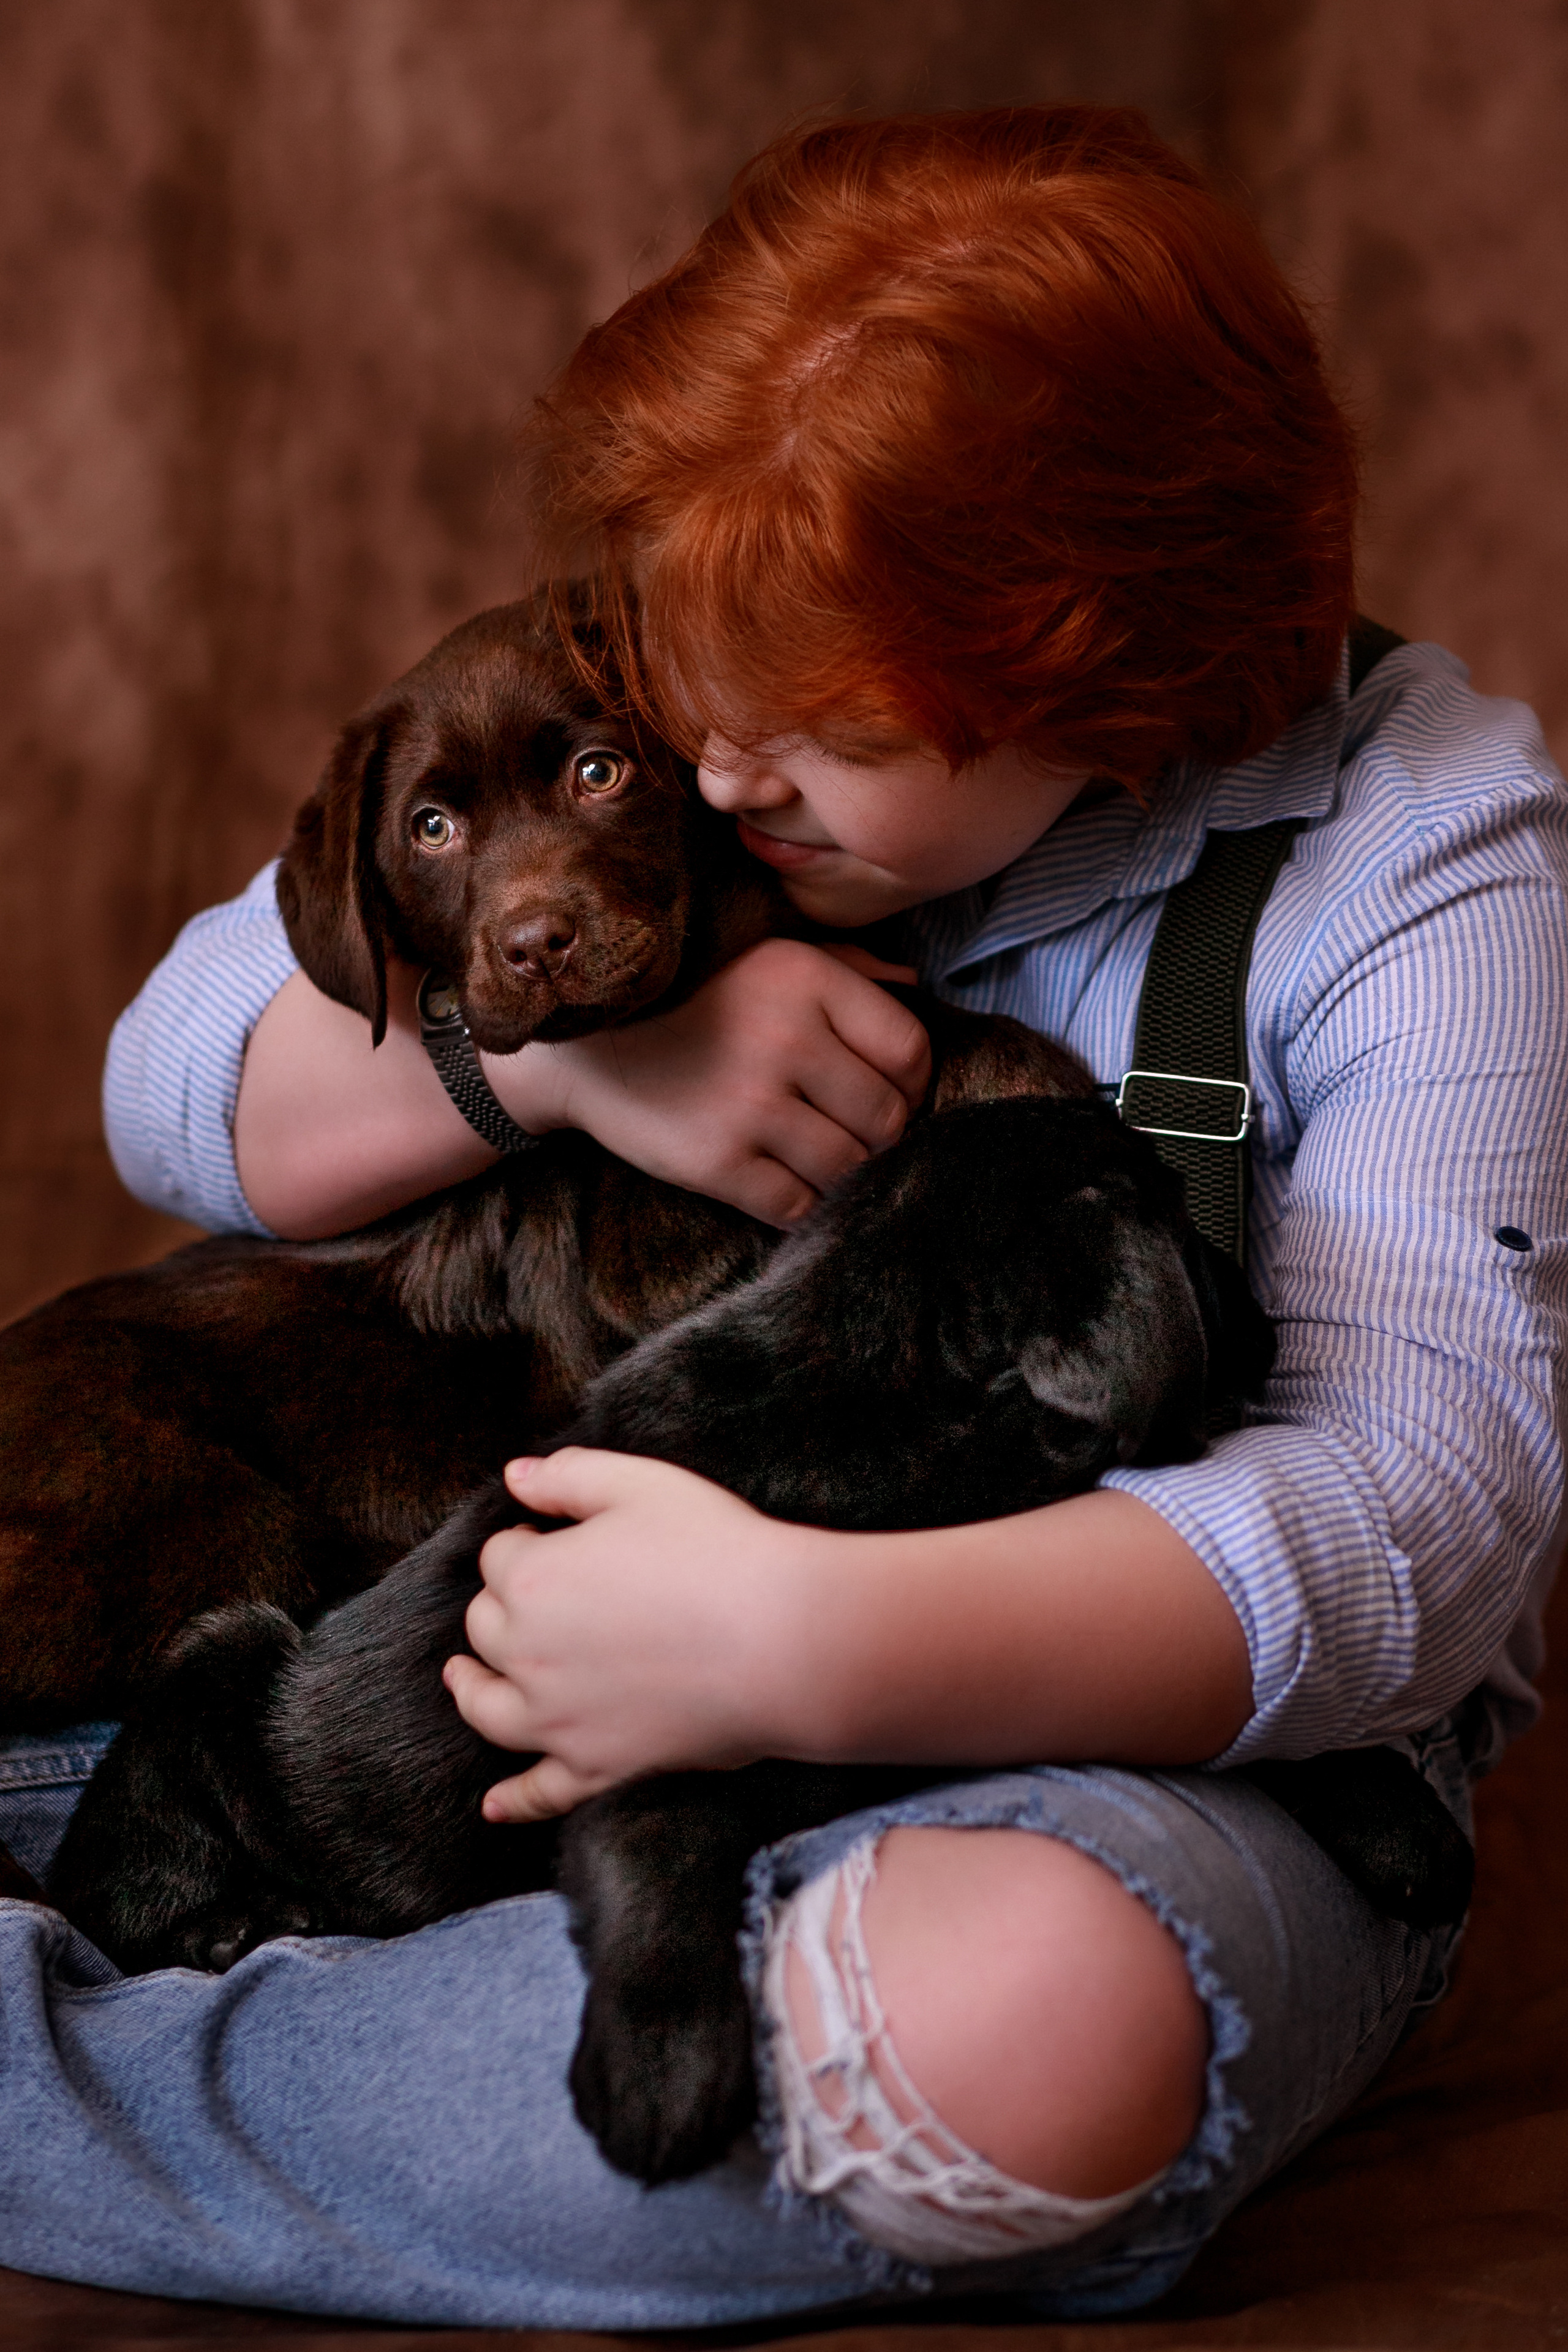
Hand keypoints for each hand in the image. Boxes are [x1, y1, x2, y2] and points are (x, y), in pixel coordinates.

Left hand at [443, 1450, 817, 1822]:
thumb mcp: (642, 1484)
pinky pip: (540, 1793)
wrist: (782, 1638)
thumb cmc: (718, 1550)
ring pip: (488, 1708)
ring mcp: (558, 1720)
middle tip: (540, 1592)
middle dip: (502, 1603)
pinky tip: (492, 1806)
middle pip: (486, 1626)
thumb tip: (515, 1476)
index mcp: (532, 1579)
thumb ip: (568, 1474)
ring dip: (470, 1689)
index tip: (551, 1537)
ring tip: (462, 1678)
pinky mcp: (597, 1768)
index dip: (526, 1541)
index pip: (501, 1556)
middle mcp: (527, 1654)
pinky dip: (512, 1801)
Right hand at [483, 938, 929, 1225]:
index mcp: (806, 978)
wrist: (581, 1049)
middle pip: (886, 1117)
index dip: (912, 1084)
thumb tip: (915, 989)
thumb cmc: (689, 1001)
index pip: (909, 1050)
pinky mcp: (716, 1162)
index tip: (888, 1093)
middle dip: (879, 1136)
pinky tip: (783, 1184)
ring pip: (848, 1167)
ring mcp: (751, 1104)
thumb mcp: (764, 957)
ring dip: (842, 1174)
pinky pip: (797, 1206)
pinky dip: (801, 1205)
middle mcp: (786, 1038)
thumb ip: (844, 968)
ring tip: (816, 1160)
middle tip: (852, 1135)